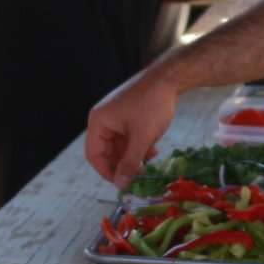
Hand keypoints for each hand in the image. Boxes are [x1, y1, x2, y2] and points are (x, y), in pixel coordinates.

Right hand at [85, 74, 177, 189]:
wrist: (169, 78)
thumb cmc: (152, 106)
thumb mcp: (142, 138)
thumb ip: (130, 163)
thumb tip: (120, 185)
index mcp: (99, 122)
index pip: (94, 154)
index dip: (107, 171)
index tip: (122, 183)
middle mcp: (103, 119)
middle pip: (107, 151)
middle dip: (124, 163)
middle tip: (141, 173)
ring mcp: (115, 117)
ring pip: (119, 146)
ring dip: (133, 155)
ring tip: (150, 158)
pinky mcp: (127, 115)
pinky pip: (127, 137)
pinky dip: (138, 145)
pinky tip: (153, 148)